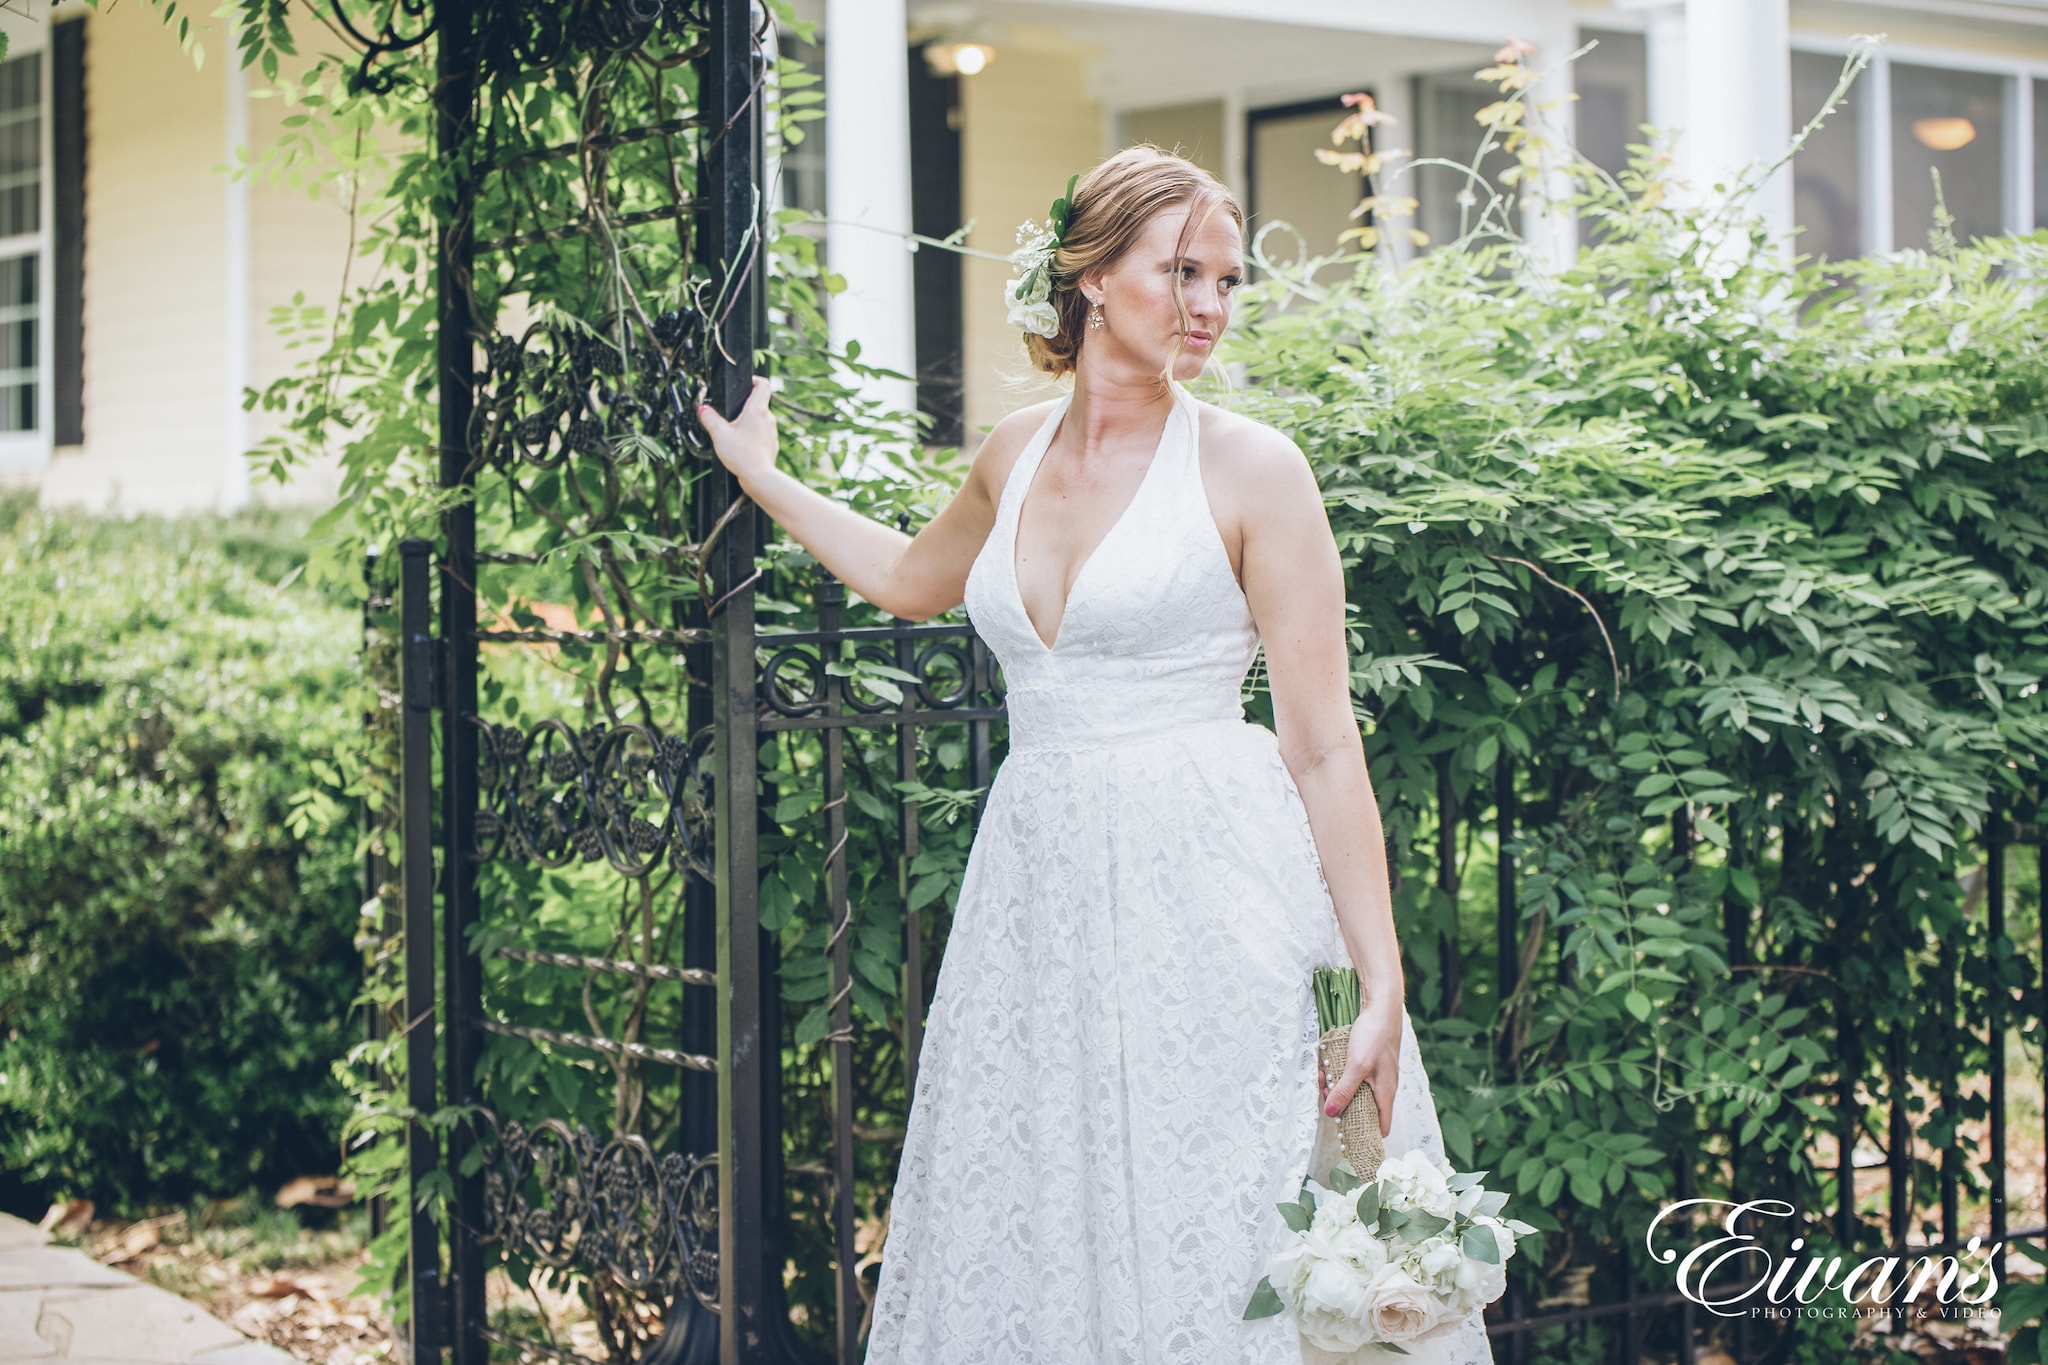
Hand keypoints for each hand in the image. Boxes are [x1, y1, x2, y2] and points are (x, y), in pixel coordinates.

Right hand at [697, 375, 778, 487]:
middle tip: (731, 413)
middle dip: (745, 405)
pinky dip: (753, 435)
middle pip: (759, 403)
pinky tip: (742, 445)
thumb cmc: (742, 455)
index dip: (754, 380)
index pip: (763, 384)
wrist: (759, 477)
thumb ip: (709, 418)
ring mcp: (771, 432)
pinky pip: (762, 434)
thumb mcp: (719, 434)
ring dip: (748, 422)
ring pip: (760, 419)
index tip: (745, 383)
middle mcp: (768, 418)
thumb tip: (702, 409)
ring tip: (734, 432)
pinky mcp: (771, 444)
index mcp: (757, 410)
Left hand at [1318, 1003, 1398, 1137]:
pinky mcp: (1368, 1063)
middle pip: (1361, 1109)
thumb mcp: (1356, 1066)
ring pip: (1353, 1091)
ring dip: (1336, 1087)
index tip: (1345, 1134)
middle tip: (1325, 1093)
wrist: (1381, 1007)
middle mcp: (1383, 1087)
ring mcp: (1376, 1075)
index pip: (1381, 1127)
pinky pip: (1351, 1076)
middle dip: (1341, 1105)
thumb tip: (1332, 1114)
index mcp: (1385, 1093)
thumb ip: (1344, 1091)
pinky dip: (1339, 1074)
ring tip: (1323, 1075)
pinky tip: (1327, 1065)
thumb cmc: (1375, 1035)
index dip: (1366, 1134)